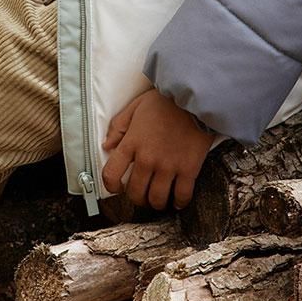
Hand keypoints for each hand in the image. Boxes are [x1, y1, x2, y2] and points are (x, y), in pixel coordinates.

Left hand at [101, 88, 213, 210]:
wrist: (195, 97)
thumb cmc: (165, 101)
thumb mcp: (135, 107)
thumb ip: (118, 127)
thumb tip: (107, 146)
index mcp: (131, 143)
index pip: (111, 174)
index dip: (111, 186)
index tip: (117, 188)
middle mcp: (147, 159)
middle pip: (135, 193)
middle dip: (136, 198)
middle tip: (142, 194)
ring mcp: (168, 166)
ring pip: (157, 199)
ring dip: (156, 203)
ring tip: (159, 199)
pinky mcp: (188, 170)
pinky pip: (181, 196)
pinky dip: (178, 202)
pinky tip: (177, 200)